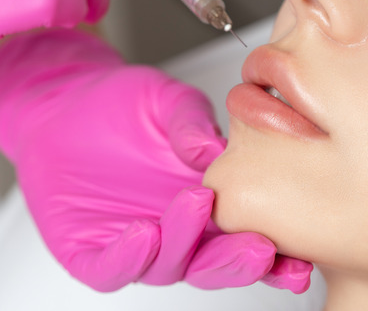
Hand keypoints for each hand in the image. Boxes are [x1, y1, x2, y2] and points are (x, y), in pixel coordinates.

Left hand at [0, 29, 312, 292]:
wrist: (64, 105)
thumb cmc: (122, 106)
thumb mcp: (168, 101)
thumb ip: (193, 123)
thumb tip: (215, 149)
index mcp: (211, 205)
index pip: (249, 239)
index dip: (279, 256)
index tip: (302, 258)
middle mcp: (179, 233)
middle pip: (216, 266)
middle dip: (239, 262)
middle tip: (258, 247)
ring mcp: (138, 247)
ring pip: (170, 266)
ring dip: (186, 245)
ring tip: (195, 206)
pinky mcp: (91, 253)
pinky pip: (110, 267)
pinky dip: (127, 257)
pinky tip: (142, 235)